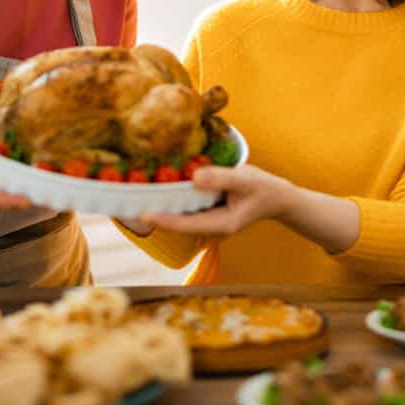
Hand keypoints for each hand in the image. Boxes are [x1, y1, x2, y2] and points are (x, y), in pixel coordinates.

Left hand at [141, 164, 294, 237]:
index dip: (164, 218)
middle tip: (127, 203)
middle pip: (177, 224)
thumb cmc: (263, 188)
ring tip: (135, 195)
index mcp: (221, 224)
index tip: (143, 213)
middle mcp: (211, 228)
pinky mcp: (207, 214)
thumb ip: (220, 178)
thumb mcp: (245, 179)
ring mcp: (208, 223)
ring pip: (180, 218)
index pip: (186, 224)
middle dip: (155, 214)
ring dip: (161, 207)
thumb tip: (194, 176)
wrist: (277, 198)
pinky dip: (173, 201)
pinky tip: (157, 189)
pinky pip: (186, 210)